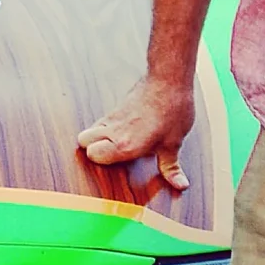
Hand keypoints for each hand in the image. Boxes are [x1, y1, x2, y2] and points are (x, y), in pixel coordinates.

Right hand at [76, 71, 195, 189]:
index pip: (93, 156)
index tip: (119, 165)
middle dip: (93, 150)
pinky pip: (100, 122)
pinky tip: (124, 131)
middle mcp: (114, 131)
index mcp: (126, 144)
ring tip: (115, 144)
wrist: (168, 79)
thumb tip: (180, 185)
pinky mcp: (115, 108)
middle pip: (83, 143)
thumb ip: (171, 167)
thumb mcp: (174, 142)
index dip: (102, 162)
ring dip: (96, 139)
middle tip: (114, 154)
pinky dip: (104, 129)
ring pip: (88, 131)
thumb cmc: (173, 109)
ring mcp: (112, 118)